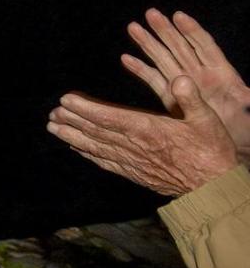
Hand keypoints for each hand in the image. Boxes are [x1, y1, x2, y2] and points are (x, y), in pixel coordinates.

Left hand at [48, 78, 238, 196]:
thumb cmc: (213, 152)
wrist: (215, 189)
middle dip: (72, 121)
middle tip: (52, 113)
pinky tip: (76, 148)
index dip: (85, 109)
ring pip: (97, 147)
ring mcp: (133, 162)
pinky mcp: (136, 174)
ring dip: (73, 136)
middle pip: (96, 132)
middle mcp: (136, 147)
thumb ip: (191, 98)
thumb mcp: (208, 120)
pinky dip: (89, 154)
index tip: (65, 100)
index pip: (110, 118)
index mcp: (149, 131)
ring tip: (53, 127)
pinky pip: (106, 162)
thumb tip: (180, 78)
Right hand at [123, 9, 249, 157]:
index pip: (205, 47)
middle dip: (165, 30)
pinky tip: (127, 58)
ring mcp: (185, 85)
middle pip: (181, 47)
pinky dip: (141, 69)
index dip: (192, 31)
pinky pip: (154, 80)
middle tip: (151, 13)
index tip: (178, 16)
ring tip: (133, 27)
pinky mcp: (173, 99)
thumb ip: (249, 100)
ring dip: (149, 44)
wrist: (234, 145)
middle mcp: (200, 75)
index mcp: (222, 74)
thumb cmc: (247, 127)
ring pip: (164, 59)